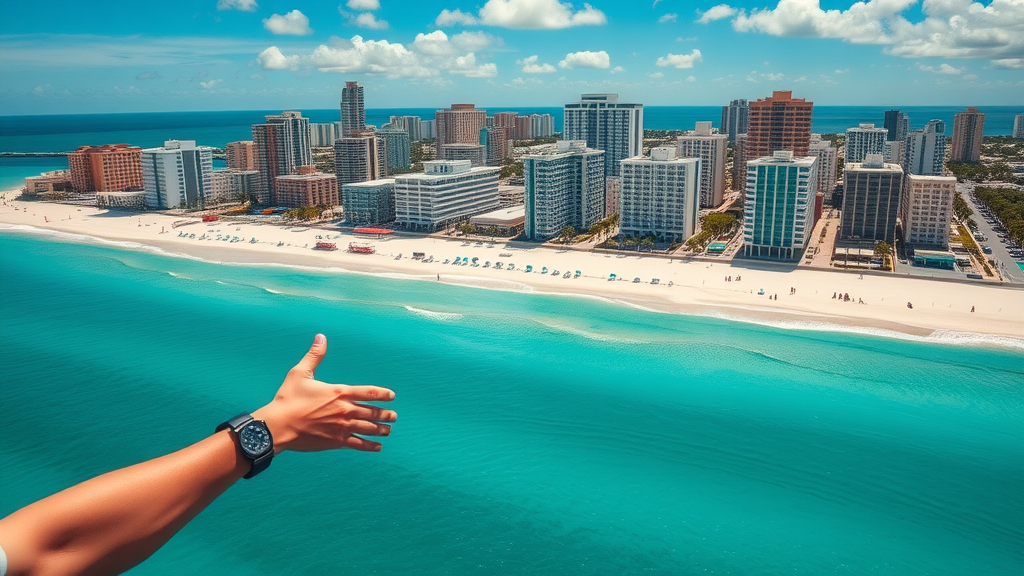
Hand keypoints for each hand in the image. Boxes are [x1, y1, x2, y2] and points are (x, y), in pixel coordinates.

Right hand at [253, 334, 395, 452]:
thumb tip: (321, 337)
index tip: (392, 396)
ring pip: (368, 428)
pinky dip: (370, 446)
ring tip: (389, 430)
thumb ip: (314, 356)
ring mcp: (342, 427)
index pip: (369, 392)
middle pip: (372, 412)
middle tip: (394, 416)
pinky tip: (377, 447)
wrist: (279, 425)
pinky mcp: (336, 441)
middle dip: (385, 414)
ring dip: (381, 429)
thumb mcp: (300, 373)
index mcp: (339, 392)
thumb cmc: (288, 399)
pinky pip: (358, 444)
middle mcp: (345, 410)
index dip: (383, 394)